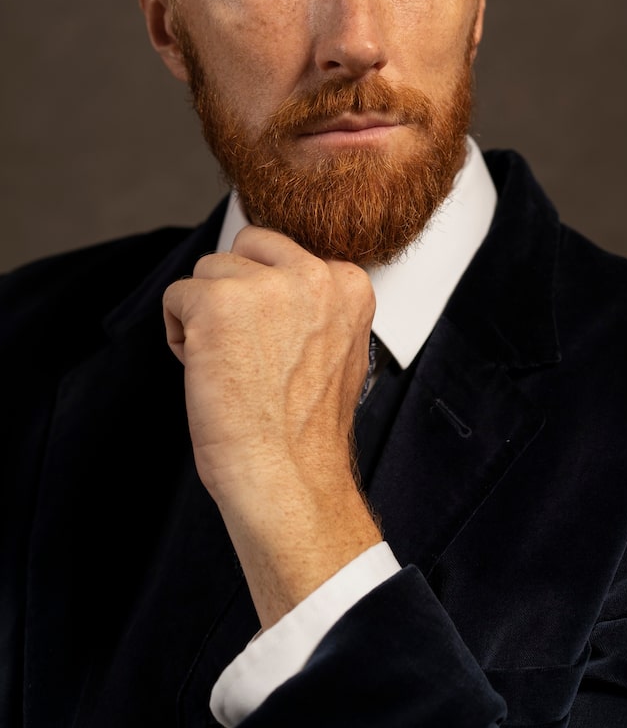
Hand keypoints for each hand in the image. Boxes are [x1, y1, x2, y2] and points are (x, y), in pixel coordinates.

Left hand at [163, 224, 381, 626]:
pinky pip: (176, 295)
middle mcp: (313, 274)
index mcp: (348, 284)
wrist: (288, 478)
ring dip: (205, 315)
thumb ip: (314, 308)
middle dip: (234, 292)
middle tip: (244, 350)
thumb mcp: (336, 351)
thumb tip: (273, 285)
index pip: (284, 252)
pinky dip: (178, 333)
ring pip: (208, 272)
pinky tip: (204, 370)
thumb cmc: (305, 433)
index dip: (267, 297)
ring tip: (227, 366)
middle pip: (246, 249)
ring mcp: (264, 285)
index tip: (274, 343)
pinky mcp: (216, 302)